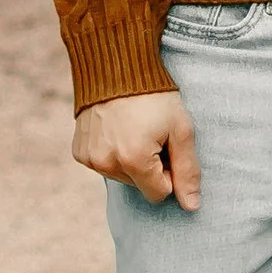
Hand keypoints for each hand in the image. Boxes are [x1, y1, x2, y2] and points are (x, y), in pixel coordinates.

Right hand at [73, 90, 200, 210]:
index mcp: (134, 161)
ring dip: (131, 160)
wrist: (115, 66)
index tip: (167, 146)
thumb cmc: (154, 96)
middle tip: (151, 134)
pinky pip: (104, 165)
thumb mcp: (180, 129)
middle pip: (140, 186)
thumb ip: (187, 171)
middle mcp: (107, 164)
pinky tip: (116, 129)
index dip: (169, 172)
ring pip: (122, 177)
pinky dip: (113, 153)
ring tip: (133, 129)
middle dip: (150, 166)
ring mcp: (90, 158)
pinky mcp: (80, 152)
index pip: (160, 193)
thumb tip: (191, 207)